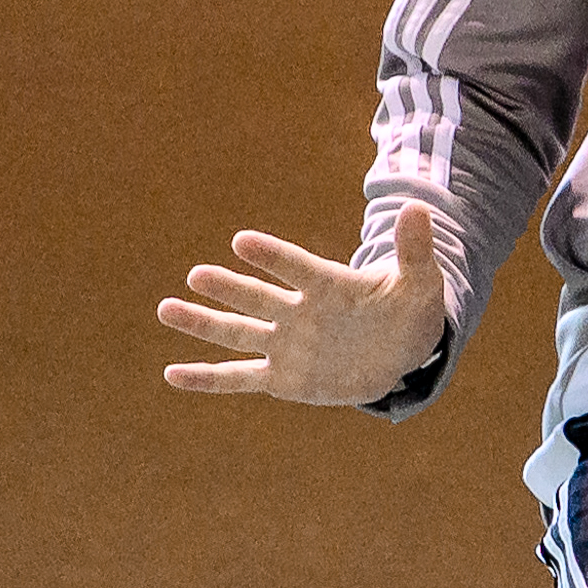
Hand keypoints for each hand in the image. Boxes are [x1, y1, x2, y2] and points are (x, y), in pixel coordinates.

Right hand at [158, 200, 451, 405]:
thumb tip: (420, 209)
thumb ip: (414, 251)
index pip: (298, 267)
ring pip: (238, 333)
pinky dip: (207, 378)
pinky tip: (172, 374)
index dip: (273, 256)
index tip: (242, 241)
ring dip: (204, 323)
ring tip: (167, 309)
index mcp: (329, 285)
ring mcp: (287, 344)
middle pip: (259, 298)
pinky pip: (240, 378)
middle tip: (196, 275)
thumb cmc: (408, 309)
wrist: (399, 350)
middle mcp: (299, 312)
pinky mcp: (282, 378)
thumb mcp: (420, 281)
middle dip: (229, 288)